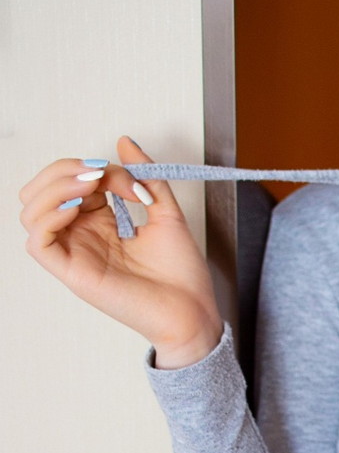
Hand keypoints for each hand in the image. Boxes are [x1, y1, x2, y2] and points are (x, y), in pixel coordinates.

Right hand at [19, 136, 223, 364]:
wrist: (192, 311)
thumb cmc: (181, 272)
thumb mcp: (165, 210)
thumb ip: (144, 176)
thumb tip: (124, 141)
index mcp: (99, 222)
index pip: (71, 181)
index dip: (92, 166)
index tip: (128, 176)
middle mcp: (81, 236)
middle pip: (41, 192)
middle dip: (63, 170)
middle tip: (97, 173)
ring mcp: (74, 254)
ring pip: (31, 212)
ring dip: (55, 188)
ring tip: (90, 186)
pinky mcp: (72, 273)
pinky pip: (37, 242)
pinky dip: (48, 217)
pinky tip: (76, 209)